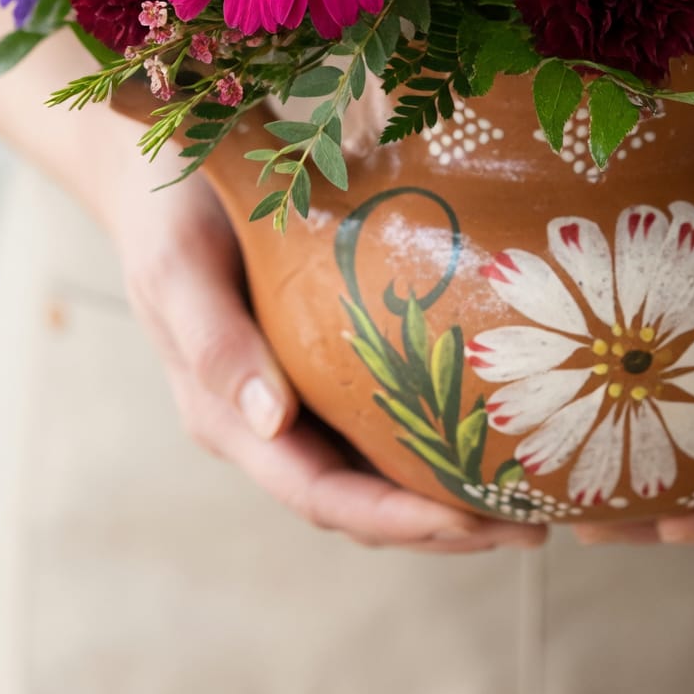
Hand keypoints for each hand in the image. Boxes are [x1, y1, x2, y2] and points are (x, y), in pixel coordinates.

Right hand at [89, 114, 545, 554]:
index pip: (321, 496)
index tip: (469, 523)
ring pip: (381, 471)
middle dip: (444, 526)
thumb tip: (272, 423)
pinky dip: (441, 436)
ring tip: (536, 503)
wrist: (157, 160)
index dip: (396, 520)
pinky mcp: (327, 360)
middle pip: (363, 503)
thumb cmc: (172, 210)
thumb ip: (215, 342)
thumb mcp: (179, 269)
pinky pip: (388, 417)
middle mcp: (268, 423)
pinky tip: (501, 428)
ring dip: (452, 495)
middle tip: (534, 532)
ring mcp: (300, 396)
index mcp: (228, 419)